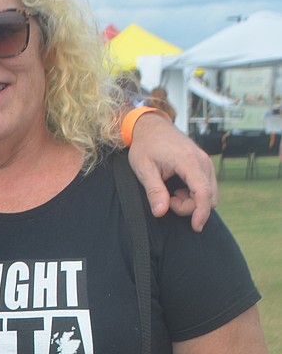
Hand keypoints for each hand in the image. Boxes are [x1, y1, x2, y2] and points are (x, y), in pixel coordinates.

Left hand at [127, 113, 216, 229]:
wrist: (151, 126)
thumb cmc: (145, 145)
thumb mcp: (143, 168)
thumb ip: (154, 190)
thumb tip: (160, 212)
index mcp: (188, 161)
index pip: (203, 192)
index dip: (201, 212)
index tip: (195, 227)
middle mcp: (202, 161)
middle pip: (208, 196)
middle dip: (190, 207)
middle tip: (166, 201)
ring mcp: (205, 161)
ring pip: (209, 192)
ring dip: (191, 201)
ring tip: (169, 195)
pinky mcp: (203, 164)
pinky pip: (206, 186)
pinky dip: (194, 194)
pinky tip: (176, 190)